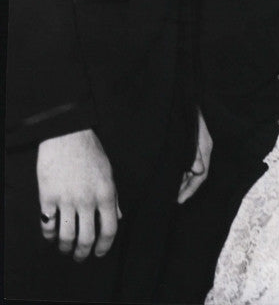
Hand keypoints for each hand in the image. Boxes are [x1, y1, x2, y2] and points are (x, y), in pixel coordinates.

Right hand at [37, 129, 120, 260]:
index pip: (110, 228)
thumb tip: (119, 217)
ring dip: (65, 247)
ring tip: (65, 247)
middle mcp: (88, 199)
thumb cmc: (90, 152)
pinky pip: (48, 225)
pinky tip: (51, 233)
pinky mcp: (48, 197)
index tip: (99, 253)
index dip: (104, 246)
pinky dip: (49, 234)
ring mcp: (67, 199)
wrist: (67, 134)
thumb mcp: (108, 172)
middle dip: (83, 252)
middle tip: (79, 256)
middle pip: (87, 238)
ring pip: (66, 236)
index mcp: (106, 193)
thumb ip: (113, 197)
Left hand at [177, 110, 212, 203]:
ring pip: (190, 169)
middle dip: (185, 188)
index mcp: (205, 148)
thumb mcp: (192, 131)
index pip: (201, 175)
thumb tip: (198, 170)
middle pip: (196, 175)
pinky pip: (186, 162)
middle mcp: (202, 150)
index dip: (190, 189)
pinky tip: (170, 175)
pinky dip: (179, 171)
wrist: (185, 96)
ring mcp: (195, 147)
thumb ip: (195, 151)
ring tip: (169, 191)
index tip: (178, 200)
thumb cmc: (189, 112)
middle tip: (172, 199)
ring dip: (182, 180)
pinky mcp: (188, 143)